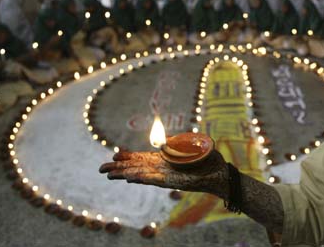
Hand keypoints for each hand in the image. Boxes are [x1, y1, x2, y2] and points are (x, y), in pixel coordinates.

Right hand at [99, 150, 228, 196]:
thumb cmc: (209, 161)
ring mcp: (166, 176)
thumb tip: (164, 142)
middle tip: (101, 169)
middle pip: (137, 168)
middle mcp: (163, 169)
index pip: (143, 159)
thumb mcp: (192, 147)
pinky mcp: (173, 182)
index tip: (114, 155)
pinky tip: (129, 177)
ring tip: (109, 174)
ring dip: (125, 174)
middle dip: (120, 168)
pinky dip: (141, 178)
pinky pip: (154, 180)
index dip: (129, 158)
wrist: (222, 173)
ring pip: (141, 175)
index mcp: (166, 161)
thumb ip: (177, 144)